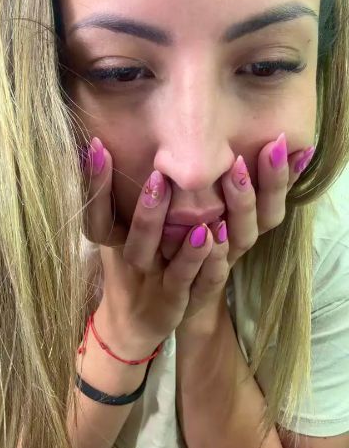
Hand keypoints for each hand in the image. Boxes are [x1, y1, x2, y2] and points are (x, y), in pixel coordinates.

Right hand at [80, 138, 230, 355]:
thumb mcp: (118, 231)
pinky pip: (200, 285)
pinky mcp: (184, 302)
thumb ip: (119, 195)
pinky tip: (221, 242)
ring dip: (187, 247)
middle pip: (137, 242)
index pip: (97, 215)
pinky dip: (209, 264)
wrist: (135, 321)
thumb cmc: (133, 262)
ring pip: (174, 268)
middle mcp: (136, 264)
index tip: (98, 146)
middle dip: (147, 212)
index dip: (95, 185)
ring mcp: (160, 286)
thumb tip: (111, 141)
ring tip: (200, 224)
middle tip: (157, 177)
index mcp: (116, 243)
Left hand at [179, 133, 315, 330]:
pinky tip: (209, 230)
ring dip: (242, 204)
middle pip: (264, 215)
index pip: (272, 198)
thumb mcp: (191, 213)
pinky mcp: (197, 292)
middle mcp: (237, 245)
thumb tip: (223, 142)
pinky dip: (213, 253)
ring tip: (235, 170)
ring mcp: (220, 267)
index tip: (289, 142)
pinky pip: (211, 274)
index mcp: (242, 226)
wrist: (159, 306)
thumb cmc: (178, 250)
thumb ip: (206, 183)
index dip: (283, 175)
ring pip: (242, 237)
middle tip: (266, 145)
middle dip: (268, 179)